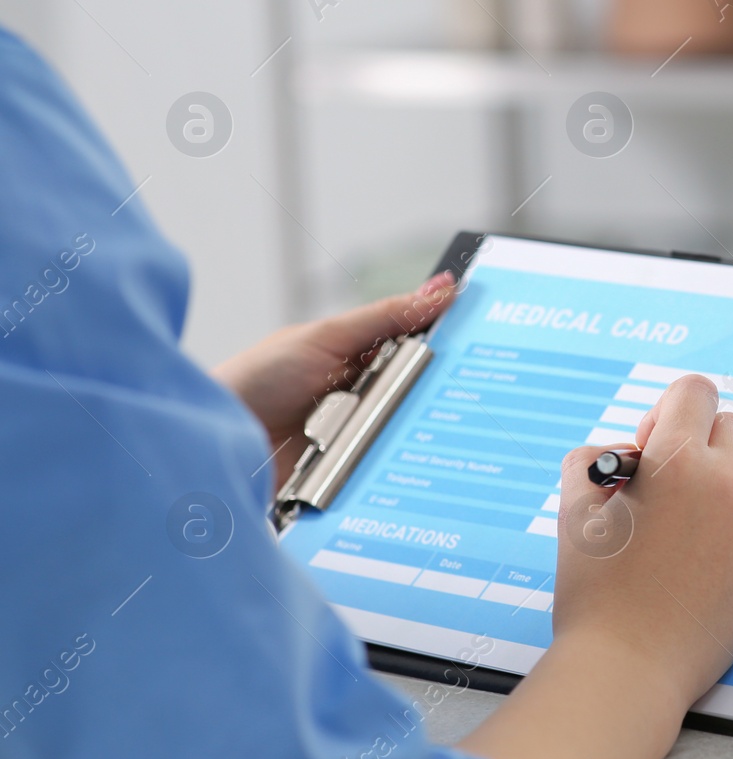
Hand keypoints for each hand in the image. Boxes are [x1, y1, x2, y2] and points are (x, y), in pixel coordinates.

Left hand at [212, 272, 455, 487]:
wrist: (215, 442)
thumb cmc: (258, 379)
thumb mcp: (327, 337)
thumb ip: (386, 317)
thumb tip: (443, 288)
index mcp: (366, 352)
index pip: (426, 342)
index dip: (456, 339)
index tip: (490, 335)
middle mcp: (371, 392)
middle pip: (428, 390)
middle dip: (446, 390)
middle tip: (477, 386)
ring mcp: (366, 432)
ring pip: (417, 431)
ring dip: (422, 430)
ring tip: (437, 427)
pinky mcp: (360, 470)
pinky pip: (395, 468)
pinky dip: (403, 466)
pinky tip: (417, 463)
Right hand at [458, 375, 732, 758]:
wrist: (627, 672)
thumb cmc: (593, 590)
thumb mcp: (572, 507)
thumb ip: (598, 457)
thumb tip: (632, 451)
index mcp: (679, 461)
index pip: (695, 392)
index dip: (666, 411)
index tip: (647, 447)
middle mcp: (727, 486)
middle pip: (732, 427)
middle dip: (698, 444)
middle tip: (661, 486)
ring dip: (714, 490)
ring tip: (672, 536)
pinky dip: (725, 536)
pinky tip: (690, 571)